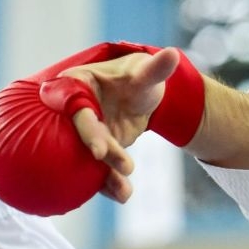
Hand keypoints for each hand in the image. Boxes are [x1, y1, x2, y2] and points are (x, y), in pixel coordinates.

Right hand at [61, 48, 182, 202]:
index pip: (80, 110)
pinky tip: (123, 194)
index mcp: (78, 85)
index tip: (99, 151)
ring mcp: (85, 133)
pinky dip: (110, 183)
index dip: (88, 132)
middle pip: (82, 137)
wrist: (141, 97)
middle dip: (99, 154)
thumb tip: (173, 54)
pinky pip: (99, 168)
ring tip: (124, 191)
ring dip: (105, 176)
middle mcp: (75, 111)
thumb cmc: (138, 77)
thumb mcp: (146, 73)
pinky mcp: (96, 150)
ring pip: (89, 157)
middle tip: (119, 165)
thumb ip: (156, 69)